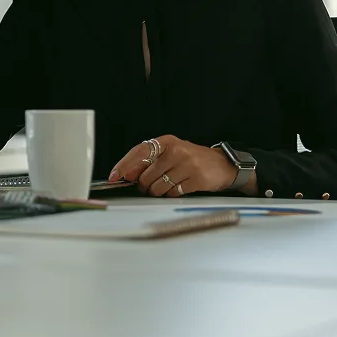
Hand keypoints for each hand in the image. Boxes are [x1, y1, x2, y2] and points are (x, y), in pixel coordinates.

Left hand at [108, 135, 239, 196]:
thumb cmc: (192, 159)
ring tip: (166, 186)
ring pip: (158, 187)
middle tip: (148, 186)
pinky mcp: (197, 178)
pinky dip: (172, 194)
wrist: (222, 164)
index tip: (114, 176)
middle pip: (146, 176)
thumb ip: (150, 161)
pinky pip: (173, 193)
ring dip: (157, 192)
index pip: (138, 152)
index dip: (124, 165)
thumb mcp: (170, 153)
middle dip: (144, 186)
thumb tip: (127, 174)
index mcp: (166, 142)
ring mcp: (187, 164)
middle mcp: (176, 150)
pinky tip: (179, 188)